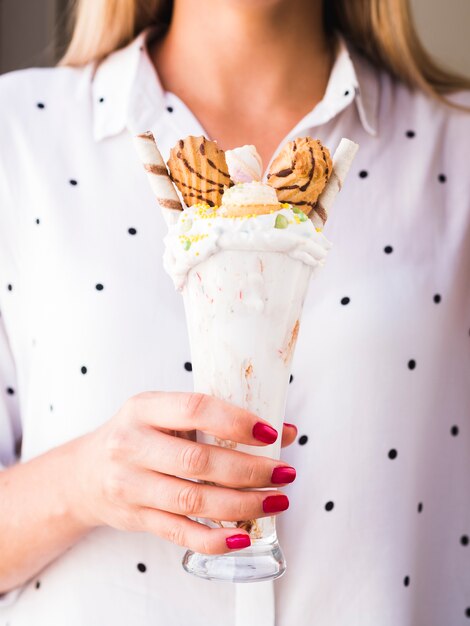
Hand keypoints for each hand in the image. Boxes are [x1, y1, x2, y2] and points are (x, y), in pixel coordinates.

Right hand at [72, 392, 297, 554]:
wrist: (85, 473)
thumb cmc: (137, 435)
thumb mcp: (165, 414)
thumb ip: (217, 420)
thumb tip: (284, 432)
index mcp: (144, 408)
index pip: (195, 409)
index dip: (236, 421)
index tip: (270, 433)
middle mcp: (132, 445)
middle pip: (199, 461)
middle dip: (250, 470)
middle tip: (285, 473)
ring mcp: (130, 485)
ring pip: (193, 499)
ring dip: (242, 504)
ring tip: (276, 501)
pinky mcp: (136, 518)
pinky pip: (180, 533)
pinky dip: (215, 539)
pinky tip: (243, 536)